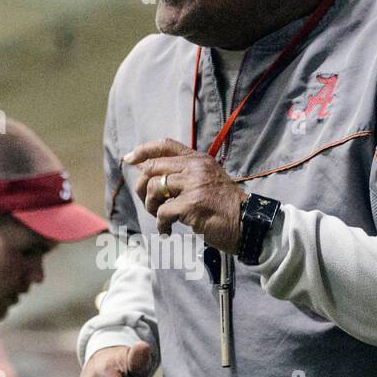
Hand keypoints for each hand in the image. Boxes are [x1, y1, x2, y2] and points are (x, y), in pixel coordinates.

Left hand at [125, 138, 244, 251]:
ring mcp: (194, 185)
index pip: (165, 145)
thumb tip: (148, 171)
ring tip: (160, 218)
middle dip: (142, 187)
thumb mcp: (207, 180)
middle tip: (148, 203)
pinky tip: (167, 230)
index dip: (143, 150)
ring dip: (150, 207)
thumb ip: (183, 173)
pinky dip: (161, 224)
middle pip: (153, 168)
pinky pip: (162, 212)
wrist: (246, 222)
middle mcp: (196, 167)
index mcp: (198, 159)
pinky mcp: (192, 204)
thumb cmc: (225, 206)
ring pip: (154, 189)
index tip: (129, 159)